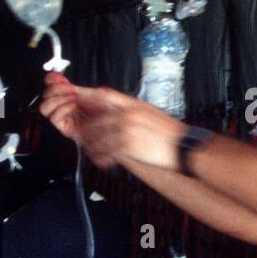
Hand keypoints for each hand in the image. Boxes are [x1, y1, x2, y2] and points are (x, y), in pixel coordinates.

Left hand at [40, 73, 182, 170]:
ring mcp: (126, 130)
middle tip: (81, 136)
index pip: (102, 96)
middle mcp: (126, 115)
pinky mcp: (128, 146)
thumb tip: (110, 109)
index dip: (85, 97)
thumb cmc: (166, 131)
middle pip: (95, 120)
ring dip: (91, 146)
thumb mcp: (147, 111)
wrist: (182, 146)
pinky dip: (101, 158)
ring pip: (98, 137)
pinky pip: (107, 152)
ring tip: (91, 152)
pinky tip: (101, 161)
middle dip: (86, 130)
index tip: (74, 99)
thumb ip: (128, 108)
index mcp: (131, 104)